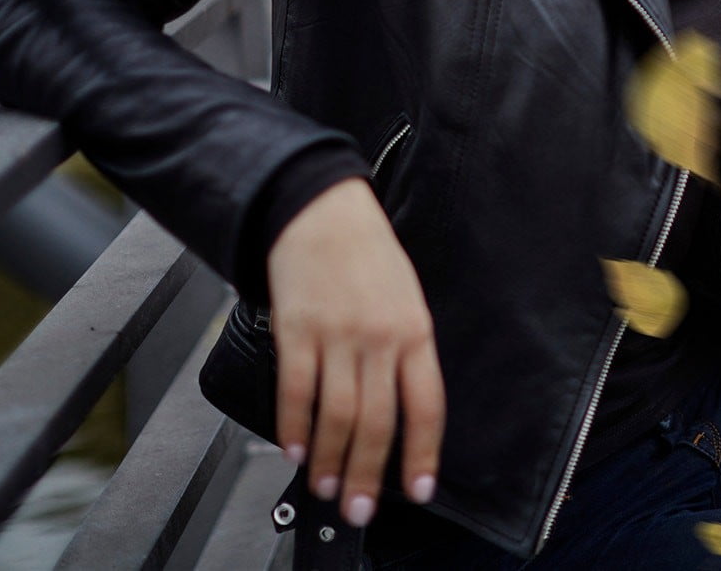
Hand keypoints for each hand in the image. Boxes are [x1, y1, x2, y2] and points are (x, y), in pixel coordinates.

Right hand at [266, 177, 443, 528]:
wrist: (323, 211)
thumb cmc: (368, 255)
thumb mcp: (407, 300)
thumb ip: (406, 353)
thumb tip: (401, 411)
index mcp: (415, 332)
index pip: (427, 405)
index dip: (423, 453)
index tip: (420, 488)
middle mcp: (379, 338)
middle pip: (378, 422)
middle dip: (369, 475)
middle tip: (361, 509)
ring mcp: (337, 336)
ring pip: (337, 415)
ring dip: (330, 460)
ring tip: (327, 487)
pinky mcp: (297, 332)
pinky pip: (296, 391)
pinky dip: (293, 427)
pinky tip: (294, 449)